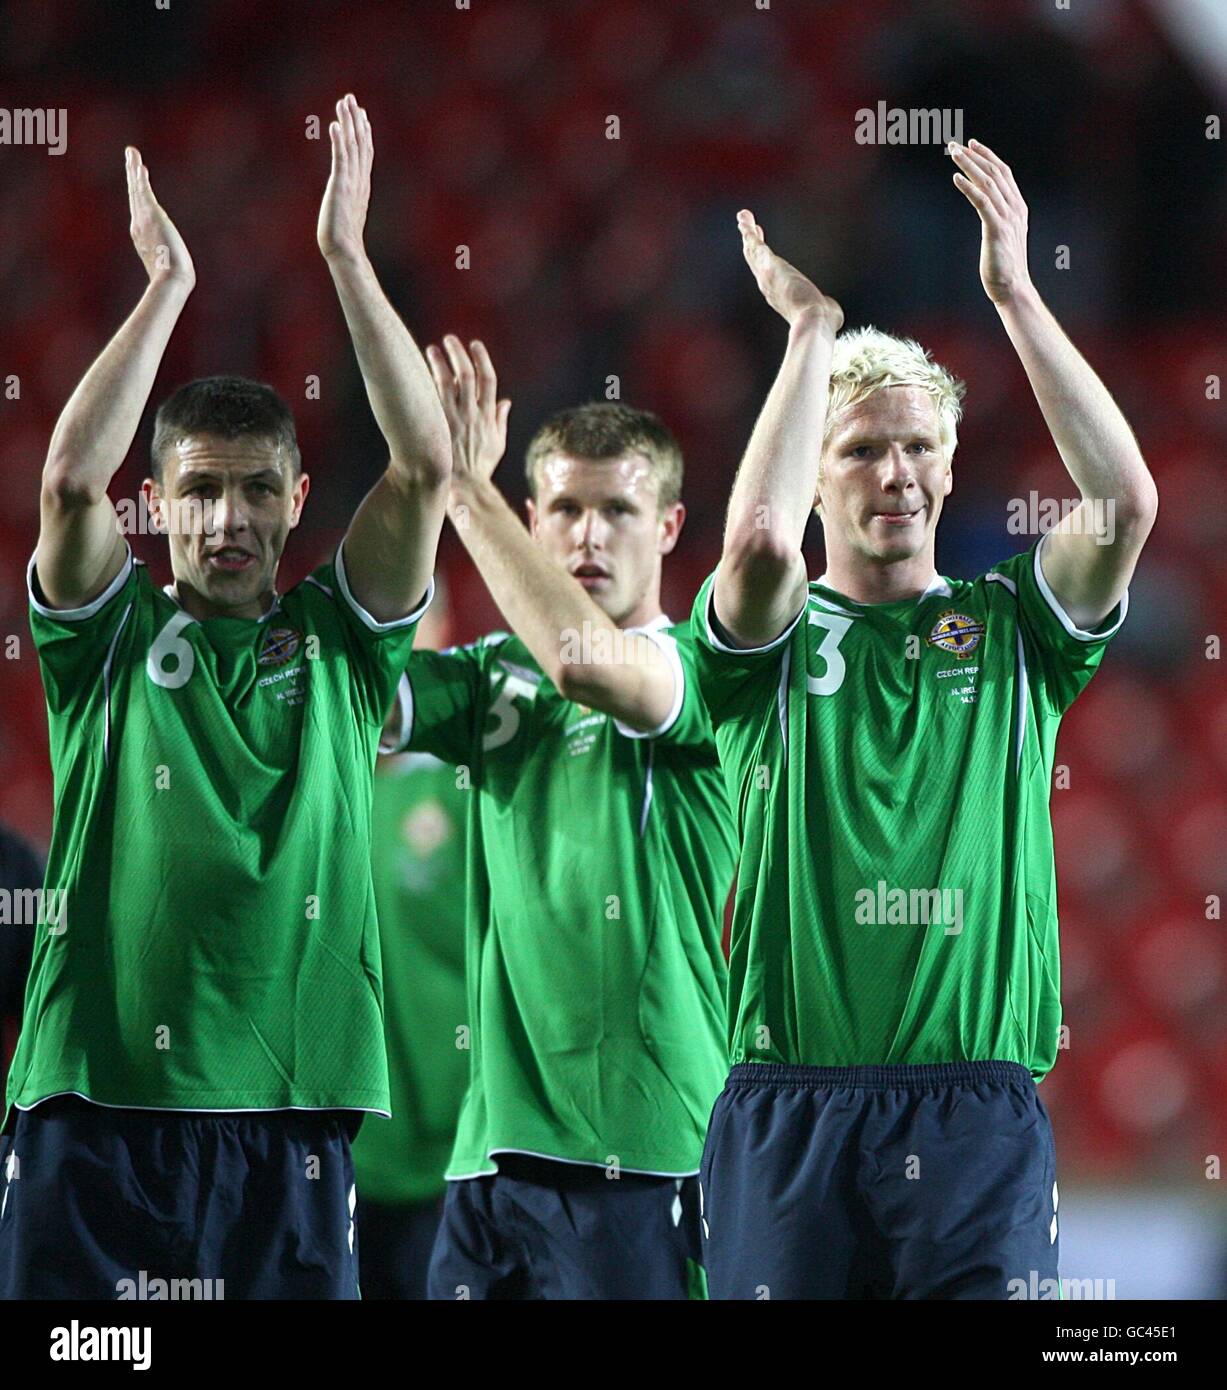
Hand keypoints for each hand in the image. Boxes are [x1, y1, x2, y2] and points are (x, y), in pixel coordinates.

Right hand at [126, 147, 193, 289]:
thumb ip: (168, 269)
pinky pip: (143, 190)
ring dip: (134, 170)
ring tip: (132, 153)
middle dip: (133, 177)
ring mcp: (143, 219)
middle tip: (132, 159)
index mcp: (142, 238)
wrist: (170, 280)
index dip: (138, 196)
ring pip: (137, 189)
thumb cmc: (172, 282)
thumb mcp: (168, 272)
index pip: (139, 211)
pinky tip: (139, 164)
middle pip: (135, 196)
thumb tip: (178, 282)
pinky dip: (140, 177)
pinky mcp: (151, 214)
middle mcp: (138, 226)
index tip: (139, 182)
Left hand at [318, 94, 371, 261]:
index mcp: (362, 185)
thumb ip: (349, 201)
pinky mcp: (341, 186)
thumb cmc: (343, 239)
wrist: (345, 251)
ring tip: (343, 103)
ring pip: (352, 146)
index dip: (363, 131)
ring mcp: (352, 182)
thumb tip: (347, 199)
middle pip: (360, 143)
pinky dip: (338, 140)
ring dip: (347, 123)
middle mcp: (360, 180)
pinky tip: (334, 125)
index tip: (360, 114)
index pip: (365, 152)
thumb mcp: (348, 213)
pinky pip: (340, 159)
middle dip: (356, 119)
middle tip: (351, 98)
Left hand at [426, 336, 511, 492]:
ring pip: (447, 383)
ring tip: (432, 350)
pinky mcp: (438, 427)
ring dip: (439, 363)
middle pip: (466, 375)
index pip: (488, 379)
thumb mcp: (498, 444)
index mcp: (488, 416)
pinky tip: (419, 372)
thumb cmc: (480, 467)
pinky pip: (432, 399)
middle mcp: (472, 414)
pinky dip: (427, 383)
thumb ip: (501, 420)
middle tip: (450, 340)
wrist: (464, 487)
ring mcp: (454, 420)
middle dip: (459, 354)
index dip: (481, 358)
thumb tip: (506, 401)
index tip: (475, 344)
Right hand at [738, 210, 842, 332]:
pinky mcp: (769, 266)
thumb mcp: (825, 311)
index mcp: (778, 295)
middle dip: (751, 242)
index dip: (763, 259)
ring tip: (742, 215)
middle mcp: (767, 285)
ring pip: (752, 250)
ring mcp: (766, 276)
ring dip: (747, 233)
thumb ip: (826, 307)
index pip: (767, 272)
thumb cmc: (821, 322)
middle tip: (746, 226)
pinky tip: (745, 219)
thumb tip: (833, 311)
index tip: (762, 247)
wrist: (813, 321)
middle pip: (755, 259)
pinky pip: (756, 245)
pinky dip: (749, 232)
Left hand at [950, 139, 1031, 305]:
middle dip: (975, 156)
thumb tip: (986, 209)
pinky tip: (956, 178)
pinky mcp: (997, 229)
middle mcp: (1015, 208)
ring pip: (988, 183)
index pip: (1004, 173)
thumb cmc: (1004, 266)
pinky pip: (981, 202)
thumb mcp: (1003, 237)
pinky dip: (969, 187)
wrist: (1012, 287)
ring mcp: (1007, 218)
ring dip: (969, 166)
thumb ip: (997, 219)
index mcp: (1018, 208)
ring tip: (953, 154)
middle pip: (995, 173)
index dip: (988, 156)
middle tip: (955, 144)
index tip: (972, 144)